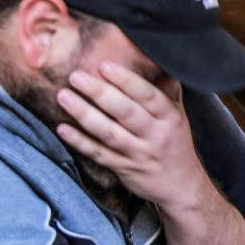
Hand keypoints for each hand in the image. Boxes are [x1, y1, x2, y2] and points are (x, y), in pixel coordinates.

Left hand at [55, 62, 207, 208]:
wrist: (182, 186)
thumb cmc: (176, 144)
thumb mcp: (178, 116)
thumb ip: (166, 90)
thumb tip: (156, 58)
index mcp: (170, 117)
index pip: (148, 95)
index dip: (126, 80)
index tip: (104, 66)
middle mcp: (156, 135)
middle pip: (126, 112)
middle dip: (99, 92)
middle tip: (76, 76)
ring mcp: (139, 153)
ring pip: (109, 133)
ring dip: (84, 114)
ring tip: (63, 96)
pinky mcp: (124, 169)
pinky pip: (99, 154)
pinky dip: (80, 142)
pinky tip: (63, 128)